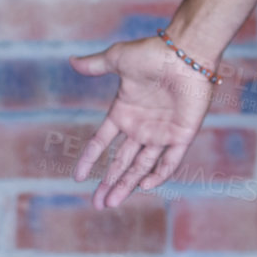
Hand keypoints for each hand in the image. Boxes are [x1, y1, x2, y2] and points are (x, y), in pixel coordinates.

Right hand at [68, 34, 216, 208]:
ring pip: (141, 166)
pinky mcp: (182, 134)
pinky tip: (145, 186)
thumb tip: (71, 61)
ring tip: (111, 203)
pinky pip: (170, 161)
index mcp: (124, 112)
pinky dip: (159, 174)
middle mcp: (141, 126)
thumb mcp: (118, 58)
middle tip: (96, 204)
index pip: (102, 142)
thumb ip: (96, 65)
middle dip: (109, 182)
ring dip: (127, 184)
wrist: (185, 52)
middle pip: (121, 161)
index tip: (78, 177)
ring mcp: (161, 132)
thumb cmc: (153, 53)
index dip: (89, 159)